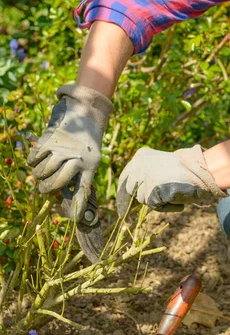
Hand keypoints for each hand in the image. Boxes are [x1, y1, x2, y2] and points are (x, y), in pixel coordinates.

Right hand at [27, 84, 113, 220]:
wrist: (85, 116)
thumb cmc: (88, 146)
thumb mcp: (92, 162)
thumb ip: (83, 180)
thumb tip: (75, 205)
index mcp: (89, 166)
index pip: (84, 189)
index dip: (78, 205)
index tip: (74, 218)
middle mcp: (76, 158)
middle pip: (56, 181)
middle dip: (47, 189)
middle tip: (44, 189)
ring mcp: (62, 149)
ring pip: (44, 170)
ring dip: (39, 176)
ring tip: (40, 175)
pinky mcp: (50, 139)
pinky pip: (35, 156)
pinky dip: (33, 161)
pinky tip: (36, 161)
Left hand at [116, 145, 227, 215]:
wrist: (203, 170)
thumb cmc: (188, 169)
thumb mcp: (162, 167)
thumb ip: (148, 175)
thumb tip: (133, 194)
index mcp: (141, 156)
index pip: (125, 177)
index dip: (122, 194)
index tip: (120, 209)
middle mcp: (139, 165)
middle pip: (131, 190)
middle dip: (134, 200)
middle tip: (130, 211)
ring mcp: (144, 178)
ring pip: (143, 199)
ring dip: (159, 201)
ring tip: (175, 193)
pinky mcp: (152, 191)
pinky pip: (156, 206)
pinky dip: (168, 206)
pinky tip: (179, 199)